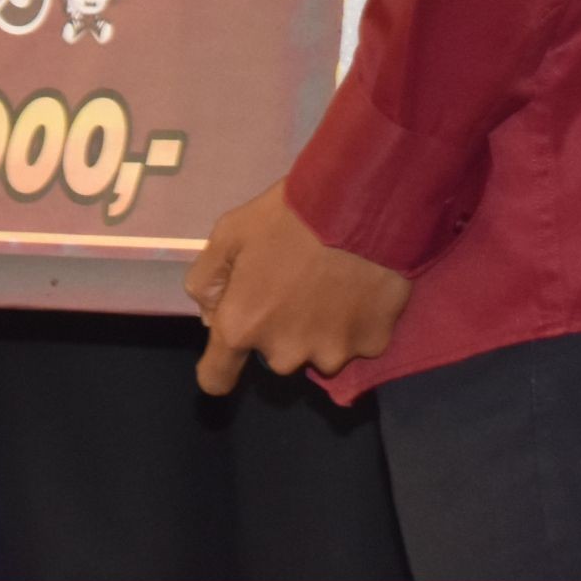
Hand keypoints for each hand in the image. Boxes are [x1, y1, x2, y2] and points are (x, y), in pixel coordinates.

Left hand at [183, 185, 411, 391]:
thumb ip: (208, 279)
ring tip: (333, 285)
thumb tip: (212, 314)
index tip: (233, 347)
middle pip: (275, 355)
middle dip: (280, 328)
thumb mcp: (229, 232)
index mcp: (243, 326)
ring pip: (318, 351)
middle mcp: (284, 354)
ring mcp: (332, 354)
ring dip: (320, 329)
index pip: (216, 378)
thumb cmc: (288, 215)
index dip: (220, 365)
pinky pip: (358, 341)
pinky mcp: (372, 345)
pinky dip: (357, 322)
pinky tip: (362, 288)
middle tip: (296, 284)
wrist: (363, 202)